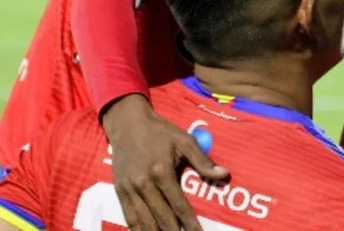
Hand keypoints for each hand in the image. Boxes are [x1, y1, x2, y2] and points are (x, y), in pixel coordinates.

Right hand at [101, 94, 228, 230]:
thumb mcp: (184, 141)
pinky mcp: (119, 191)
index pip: (179, 205)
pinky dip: (138, 230)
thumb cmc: (160, 131)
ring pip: (144, 222)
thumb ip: (203, 160)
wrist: (127, 122)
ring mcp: (129, 189)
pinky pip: (129, 217)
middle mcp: (144, 183)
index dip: (190, 224)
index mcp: (161, 172)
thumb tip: (224, 174)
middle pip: (162, 218)